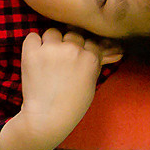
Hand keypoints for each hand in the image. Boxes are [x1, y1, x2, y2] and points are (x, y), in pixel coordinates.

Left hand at [19, 27, 119, 144]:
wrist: (47, 117)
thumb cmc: (72, 104)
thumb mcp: (91, 82)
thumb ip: (98, 62)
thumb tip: (116, 50)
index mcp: (91, 57)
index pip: (90, 40)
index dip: (82, 48)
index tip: (75, 59)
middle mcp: (73, 49)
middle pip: (72, 34)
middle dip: (68, 44)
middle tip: (61, 62)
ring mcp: (52, 49)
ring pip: (52, 32)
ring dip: (50, 42)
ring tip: (47, 59)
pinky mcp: (32, 52)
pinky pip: (32, 36)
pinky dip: (33, 44)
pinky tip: (35, 58)